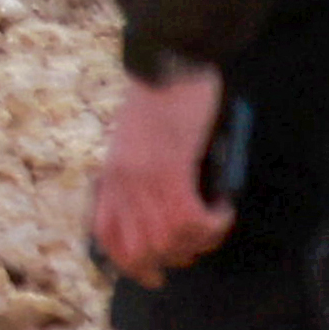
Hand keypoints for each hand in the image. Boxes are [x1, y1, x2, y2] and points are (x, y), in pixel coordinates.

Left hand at [93, 70, 235, 282]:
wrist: (167, 57)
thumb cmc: (161, 94)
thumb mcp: (140, 141)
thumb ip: (143, 176)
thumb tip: (168, 211)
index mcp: (110, 173)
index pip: (106, 234)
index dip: (129, 263)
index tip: (152, 272)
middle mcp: (121, 182)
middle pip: (138, 252)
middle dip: (170, 261)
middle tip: (195, 245)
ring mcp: (143, 178)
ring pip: (169, 243)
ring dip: (199, 241)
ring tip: (213, 217)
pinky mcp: (169, 170)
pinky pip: (193, 222)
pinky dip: (214, 223)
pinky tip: (222, 205)